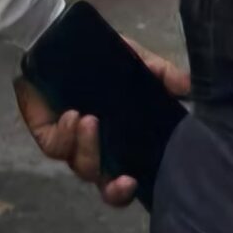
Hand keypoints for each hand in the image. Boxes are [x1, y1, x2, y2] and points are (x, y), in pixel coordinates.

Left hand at [13, 39, 188, 210]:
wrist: (57, 41)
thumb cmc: (98, 58)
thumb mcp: (135, 60)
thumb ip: (160, 72)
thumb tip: (185, 86)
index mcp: (118, 143)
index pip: (123, 179)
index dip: (127, 190)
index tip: (135, 182)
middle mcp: (95, 150)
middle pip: (104, 186)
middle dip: (114, 190)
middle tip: (123, 179)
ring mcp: (69, 144)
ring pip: (81, 166)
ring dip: (89, 149)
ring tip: (91, 120)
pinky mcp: (46, 133)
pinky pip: (56, 146)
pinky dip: (67, 135)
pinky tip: (74, 116)